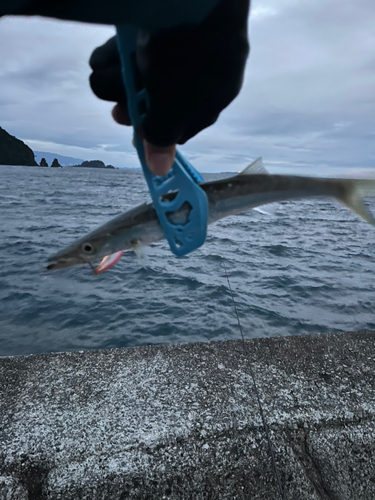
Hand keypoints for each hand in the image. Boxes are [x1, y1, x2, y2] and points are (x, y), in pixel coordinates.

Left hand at [89, 0, 249, 174]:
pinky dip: (119, 52)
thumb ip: (162, 137)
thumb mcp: (172, 106)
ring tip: (102, 74)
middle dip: (135, 105)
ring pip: (147, 71)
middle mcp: (203, 69)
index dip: (158, 133)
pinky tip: (104, 57)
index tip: (137, 136)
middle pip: (163, 96)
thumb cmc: (188, 57)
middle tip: (117, 111)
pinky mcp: (164, 17)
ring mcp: (185, 40)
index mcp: (214, 95)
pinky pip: (138, 42)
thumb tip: (160, 171)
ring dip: (119, 80)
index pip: (184, 125)